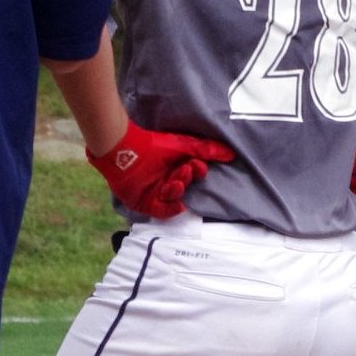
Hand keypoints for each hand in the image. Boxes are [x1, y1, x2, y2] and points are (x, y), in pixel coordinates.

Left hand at [87, 120, 234, 217]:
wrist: (124, 149)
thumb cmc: (153, 144)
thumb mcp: (183, 145)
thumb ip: (207, 149)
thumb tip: (232, 154)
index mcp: (173, 165)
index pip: (190, 173)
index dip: (197, 171)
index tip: (198, 164)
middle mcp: (164, 179)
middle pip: (182, 185)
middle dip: (187, 178)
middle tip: (187, 169)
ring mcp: (153, 191)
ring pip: (172, 197)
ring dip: (178, 190)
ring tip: (177, 180)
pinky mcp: (142, 202)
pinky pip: (160, 211)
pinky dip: (170, 210)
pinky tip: (178, 204)